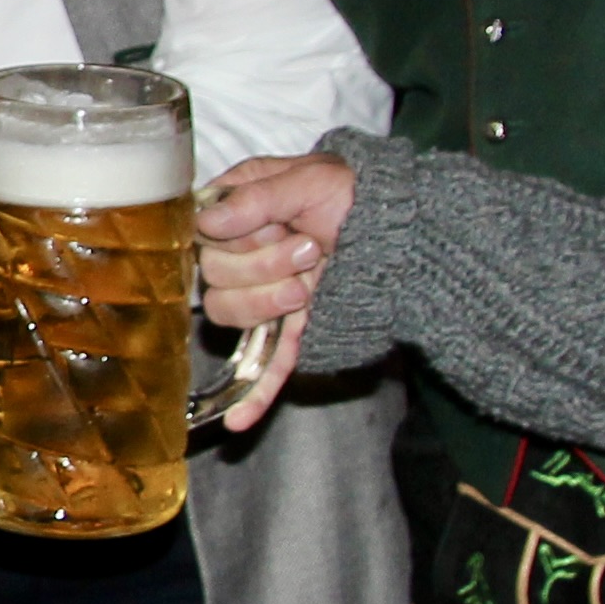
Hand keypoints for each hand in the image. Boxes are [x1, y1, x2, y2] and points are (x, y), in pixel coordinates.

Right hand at [193, 155, 355, 431]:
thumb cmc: (355, 192)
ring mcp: (261, 296)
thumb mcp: (310, 179)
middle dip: (263, 265)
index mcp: (235, 212)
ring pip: (229, 314)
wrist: (404, 230)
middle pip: (213, 278)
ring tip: (309, 283)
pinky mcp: (288, 330)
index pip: (200, 235)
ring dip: (270, 300)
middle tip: (308, 246)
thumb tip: (209, 225)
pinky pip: (264, 365)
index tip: (272, 223)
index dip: (234, 236)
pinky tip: (239, 423)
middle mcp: (238, 255)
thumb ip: (258, 198)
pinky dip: (254, 393)